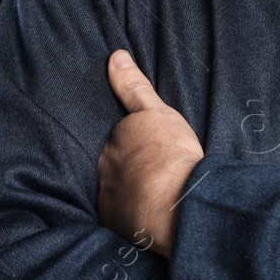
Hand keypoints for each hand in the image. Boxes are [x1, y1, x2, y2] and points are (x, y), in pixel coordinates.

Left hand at [96, 50, 204, 256]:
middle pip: (113, 164)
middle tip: (151, 173)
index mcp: (114, 141)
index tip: (148, 149)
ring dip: (128, 191)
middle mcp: (103, 168)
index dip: (132, 144)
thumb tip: (115, 56)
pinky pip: (119, 216)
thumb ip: (133, 86)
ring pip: (115, 190)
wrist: (176, 205)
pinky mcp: (114, 222)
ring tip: (151, 196)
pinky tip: (147, 214)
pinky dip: (130, 214)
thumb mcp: (156, 112)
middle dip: (127, 167)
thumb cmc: (170, 155)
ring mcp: (107, 196)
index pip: (117, 139)